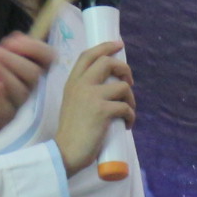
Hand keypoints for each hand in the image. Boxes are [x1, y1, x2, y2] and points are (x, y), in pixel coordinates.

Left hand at [0, 31, 52, 140]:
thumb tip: (19, 37)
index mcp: (19, 71)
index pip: (45, 59)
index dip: (35, 48)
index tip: (13, 42)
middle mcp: (22, 90)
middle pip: (34, 74)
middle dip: (10, 59)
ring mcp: (12, 108)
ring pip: (22, 92)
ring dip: (1, 73)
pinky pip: (6, 113)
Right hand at [56, 40, 134, 172]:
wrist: (65, 152)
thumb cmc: (71, 132)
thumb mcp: (72, 103)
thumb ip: (85, 91)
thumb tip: (110, 85)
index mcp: (72, 82)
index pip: (88, 55)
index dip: (105, 47)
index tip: (119, 45)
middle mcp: (81, 85)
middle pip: (107, 62)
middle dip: (124, 69)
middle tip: (129, 82)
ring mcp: (91, 96)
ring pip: (122, 86)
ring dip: (131, 99)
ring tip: (127, 111)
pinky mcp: (102, 111)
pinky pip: (126, 107)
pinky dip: (131, 116)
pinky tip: (126, 125)